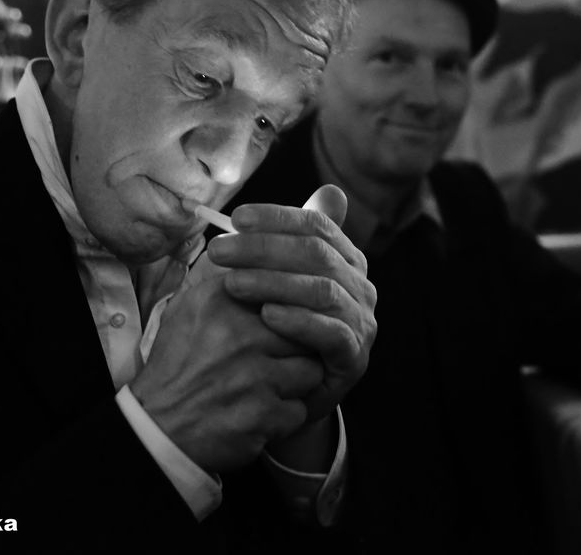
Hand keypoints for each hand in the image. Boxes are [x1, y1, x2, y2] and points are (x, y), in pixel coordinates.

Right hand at [129, 266, 323, 472]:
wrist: (154, 428)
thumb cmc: (176, 367)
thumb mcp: (187, 309)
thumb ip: (224, 280)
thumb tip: (257, 257)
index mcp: (223, 301)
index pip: (286, 291)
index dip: (292, 310)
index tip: (284, 324)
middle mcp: (240, 335)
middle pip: (305, 329)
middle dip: (298, 347)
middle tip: (279, 359)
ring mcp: (254, 376)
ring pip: (311, 370)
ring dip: (296, 383)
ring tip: (271, 387)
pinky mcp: (263, 415)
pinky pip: (299, 409)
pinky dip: (284, 417)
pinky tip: (260, 414)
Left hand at [209, 184, 376, 423]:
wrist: (284, 391)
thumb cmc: (278, 327)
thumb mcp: (277, 278)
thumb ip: (287, 238)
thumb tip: (326, 189)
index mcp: (345, 259)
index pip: (317, 226)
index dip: (277, 218)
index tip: (236, 218)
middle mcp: (359, 286)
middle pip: (317, 254)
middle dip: (263, 248)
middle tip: (219, 251)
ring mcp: (361, 322)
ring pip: (322, 291)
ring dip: (274, 283)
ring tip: (233, 284)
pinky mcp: (354, 357)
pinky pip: (331, 334)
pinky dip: (299, 322)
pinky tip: (267, 315)